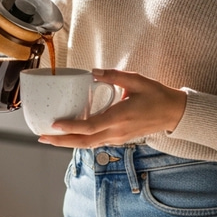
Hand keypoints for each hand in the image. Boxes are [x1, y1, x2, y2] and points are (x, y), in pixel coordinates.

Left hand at [38, 68, 186, 147]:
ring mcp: (118, 138)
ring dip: (68, 142)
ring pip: (88, 144)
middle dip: (61, 141)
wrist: (173, 113)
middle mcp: (117, 132)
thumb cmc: (157, 96)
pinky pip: (96, 142)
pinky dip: (80, 140)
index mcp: (120, 117)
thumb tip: (94, 71)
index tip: (55, 124)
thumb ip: (115, 76)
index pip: (91, 126)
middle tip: (42, 136)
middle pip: (84, 141)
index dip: (71, 127)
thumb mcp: (137, 80)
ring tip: (50, 137)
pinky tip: (70, 134)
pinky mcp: (119, 139)